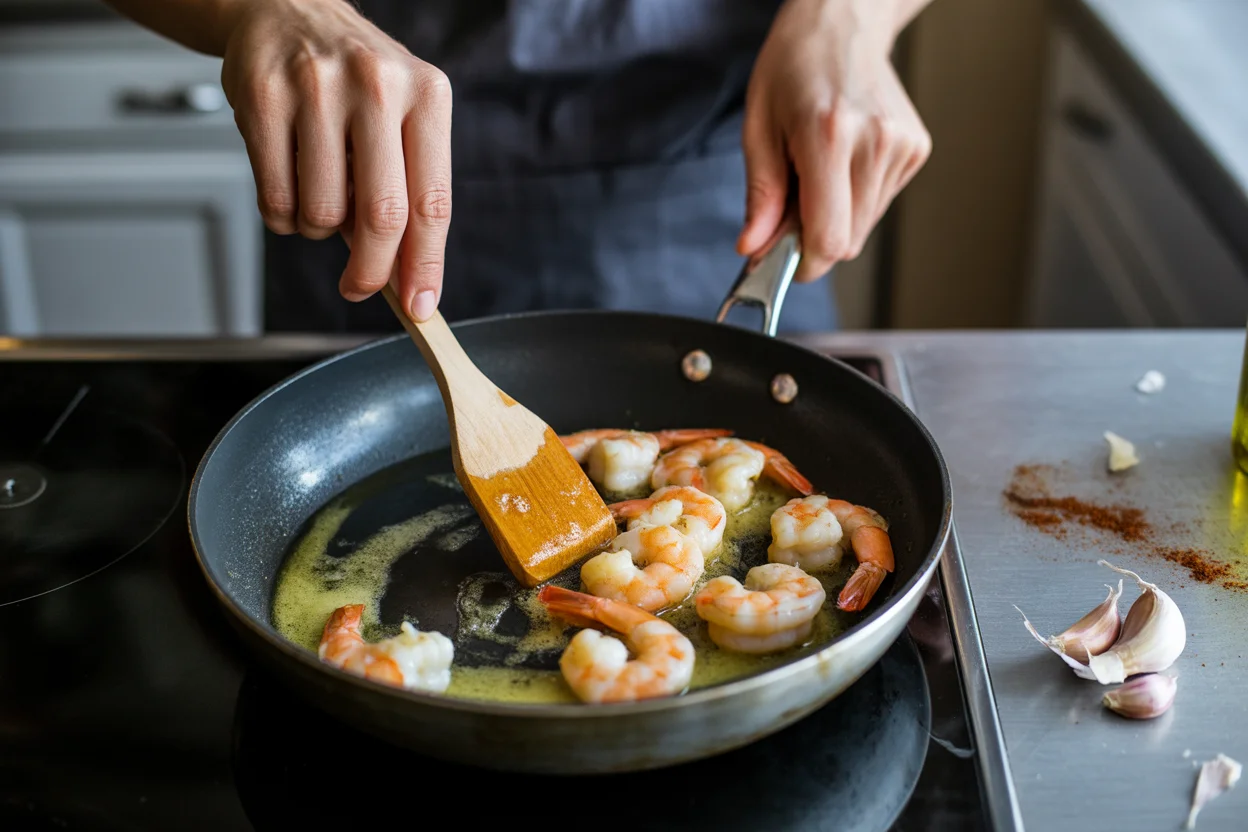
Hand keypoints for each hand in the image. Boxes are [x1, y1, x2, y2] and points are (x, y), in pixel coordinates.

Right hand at [220, 0, 451, 319]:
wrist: (288, 9)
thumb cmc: (355, 80)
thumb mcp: (402, 117)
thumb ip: (408, 191)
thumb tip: (407, 278)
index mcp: (427, 95)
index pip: (432, 202)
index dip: (426, 265)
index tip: (419, 306)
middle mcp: (378, 85)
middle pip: (381, 215)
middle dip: (371, 270)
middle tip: (359, 287)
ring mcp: (317, 88)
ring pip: (321, 212)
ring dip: (318, 230)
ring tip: (321, 196)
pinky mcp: (263, 97)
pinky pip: (276, 197)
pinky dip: (283, 216)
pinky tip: (290, 185)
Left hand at [738, 0, 931, 281]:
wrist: (842, 22)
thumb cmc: (794, 66)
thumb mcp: (758, 127)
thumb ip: (760, 194)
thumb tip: (754, 248)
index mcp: (829, 136)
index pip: (829, 240)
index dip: (802, 262)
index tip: (780, 259)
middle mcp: (874, 143)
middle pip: (848, 241)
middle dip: (813, 239)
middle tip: (790, 204)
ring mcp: (902, 147)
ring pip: (865, 228)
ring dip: (835, 218)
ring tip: (817, 173)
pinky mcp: (916, 150)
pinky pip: (879, 204)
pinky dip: (854, 200)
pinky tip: (842, 164)